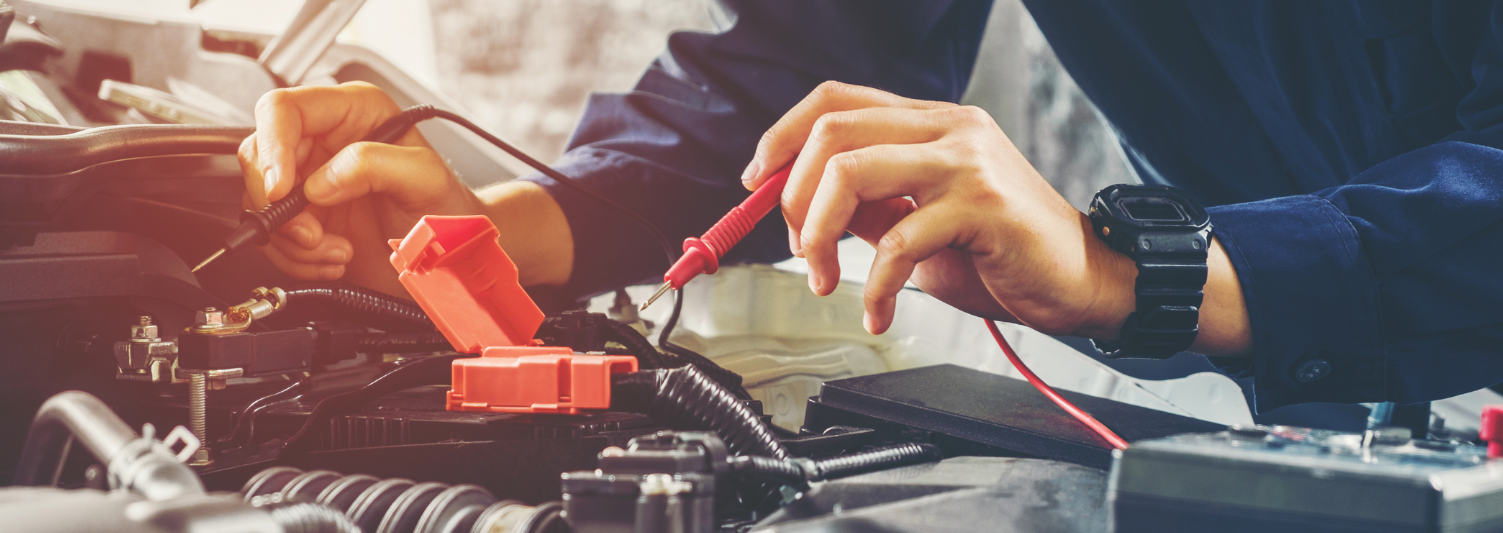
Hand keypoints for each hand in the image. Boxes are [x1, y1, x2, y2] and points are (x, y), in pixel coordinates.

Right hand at [239, 82, 483, 294]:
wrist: (451, 256)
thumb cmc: (447, 208)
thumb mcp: (424, 178)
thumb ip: (375, 165)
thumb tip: (321, 181)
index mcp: (352, 112)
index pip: (282, 109)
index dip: (272, 147)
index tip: (281, 189)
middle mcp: (324, 141)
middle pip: (259, 158)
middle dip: (280, 206)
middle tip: (314, 234)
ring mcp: (310, 181)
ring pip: (260, 202)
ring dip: (293, 240)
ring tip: (337, 251)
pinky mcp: (305, 218)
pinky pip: (273, 237)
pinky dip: (297, 258)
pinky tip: (335, 258)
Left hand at [744, 82, 1251, 355]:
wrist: (1085, 281)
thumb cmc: (1004, 255)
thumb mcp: (921, 223)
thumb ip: (871, 207)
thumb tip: (802, 210)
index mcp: (930, 122)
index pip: (836, 99)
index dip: (783, 135)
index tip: (756, 183)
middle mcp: (948, 128)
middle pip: (833, 131)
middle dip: (792, 195)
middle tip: (796, 247)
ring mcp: (966, 162)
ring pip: (852, 172)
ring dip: (817, 235)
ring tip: (824, 281)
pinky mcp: (982, 206)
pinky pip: (897, 240)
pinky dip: (872, 284)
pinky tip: (877, 310)